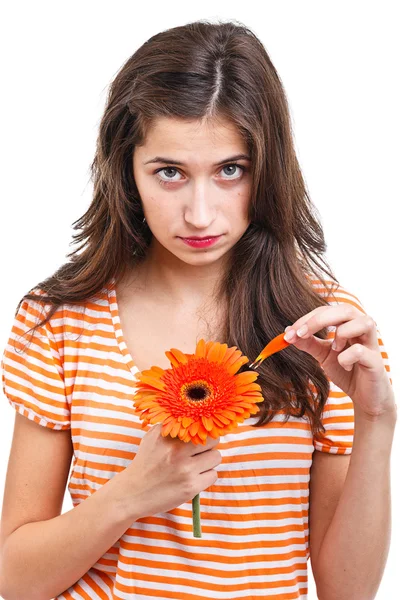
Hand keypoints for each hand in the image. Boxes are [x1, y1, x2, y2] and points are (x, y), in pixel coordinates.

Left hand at [283, 304, 395, 418]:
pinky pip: (361, 351)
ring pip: (362, 322)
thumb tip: (287, 332)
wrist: (364, 397)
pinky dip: (346, 357)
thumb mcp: (323, 355)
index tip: (289, 333)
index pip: (326, 311)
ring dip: (341, 333)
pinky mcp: (376, 361)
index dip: (306, 319)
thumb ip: (308, 343)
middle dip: (319, 320)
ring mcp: (372, 343)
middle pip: (346, 309)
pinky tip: (346, 367)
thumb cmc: (347, 371)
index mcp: (349, 323)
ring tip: (334, 349)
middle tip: (300, 334)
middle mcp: (363, 328)